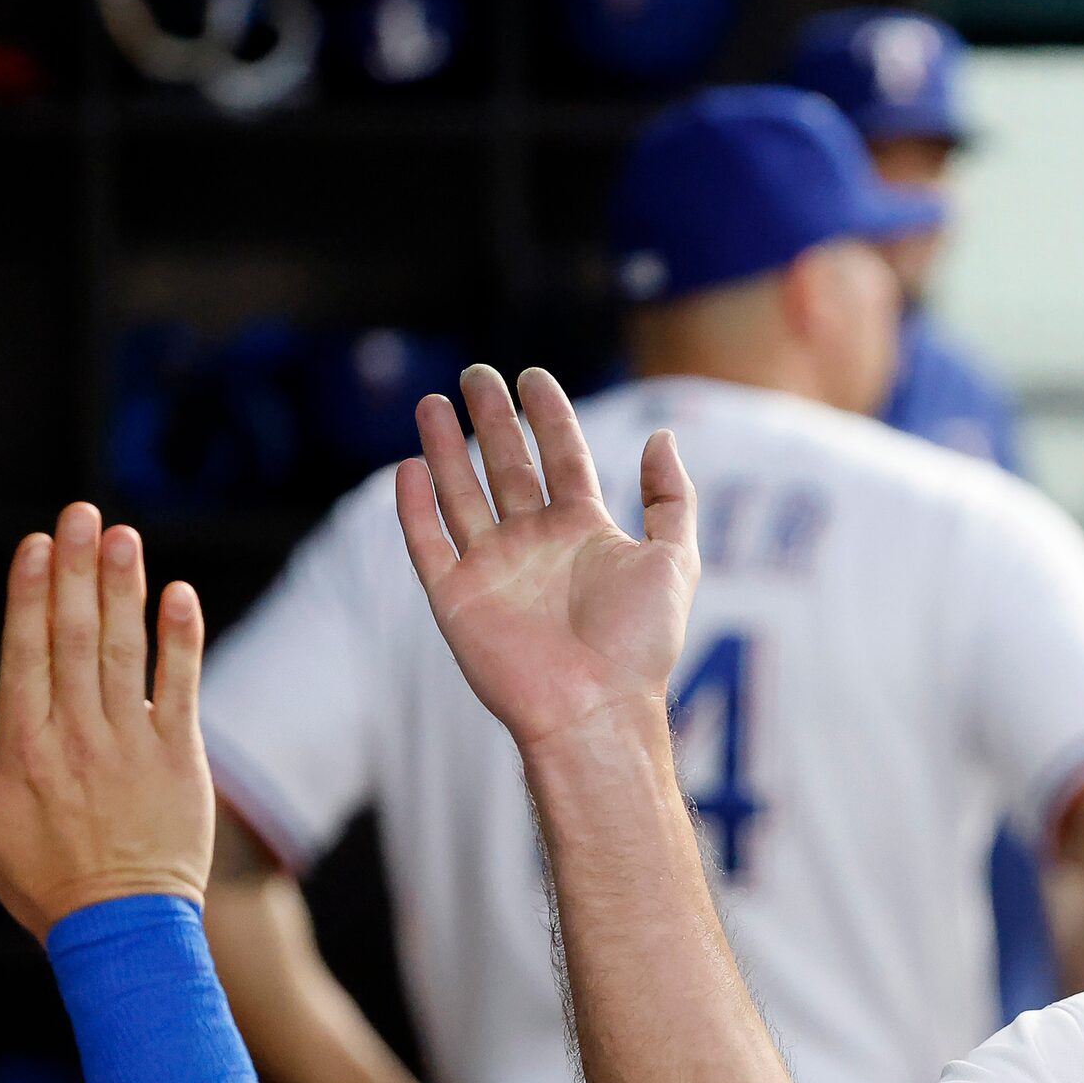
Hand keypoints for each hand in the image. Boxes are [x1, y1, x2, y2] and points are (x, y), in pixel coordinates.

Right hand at [0, 508, 211, 940]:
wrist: (122, 928)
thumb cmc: (45, 880)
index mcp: (22, 747)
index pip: (24, 653)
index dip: (30, 594)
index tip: (37, 545)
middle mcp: (76, 736)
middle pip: (73, 638)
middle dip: (78, 572)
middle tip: (83, 514)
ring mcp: (130, 743)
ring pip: (122, 653)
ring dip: (124, 590)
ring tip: (124, 537)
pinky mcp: (180, 758)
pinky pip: (181, 687)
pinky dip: (181, 640)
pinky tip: (178, 595)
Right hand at [396, 365, 698, 753]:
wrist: (596, 708)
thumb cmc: (641, 642)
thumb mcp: (676, 560)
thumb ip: (671, 497)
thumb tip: (662, 435)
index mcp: (584, 532)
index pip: (562, 458)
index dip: (549, 416)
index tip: (534, 377)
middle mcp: (535, 545)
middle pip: (506, 467)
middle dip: (491, 420)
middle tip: (476, 374)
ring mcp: (492, 569)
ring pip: (461, 495)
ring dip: (444, 449)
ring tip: (433, 403)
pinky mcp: (456, 598)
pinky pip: (427, 544)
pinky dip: (414, 508)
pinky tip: (407, 468)